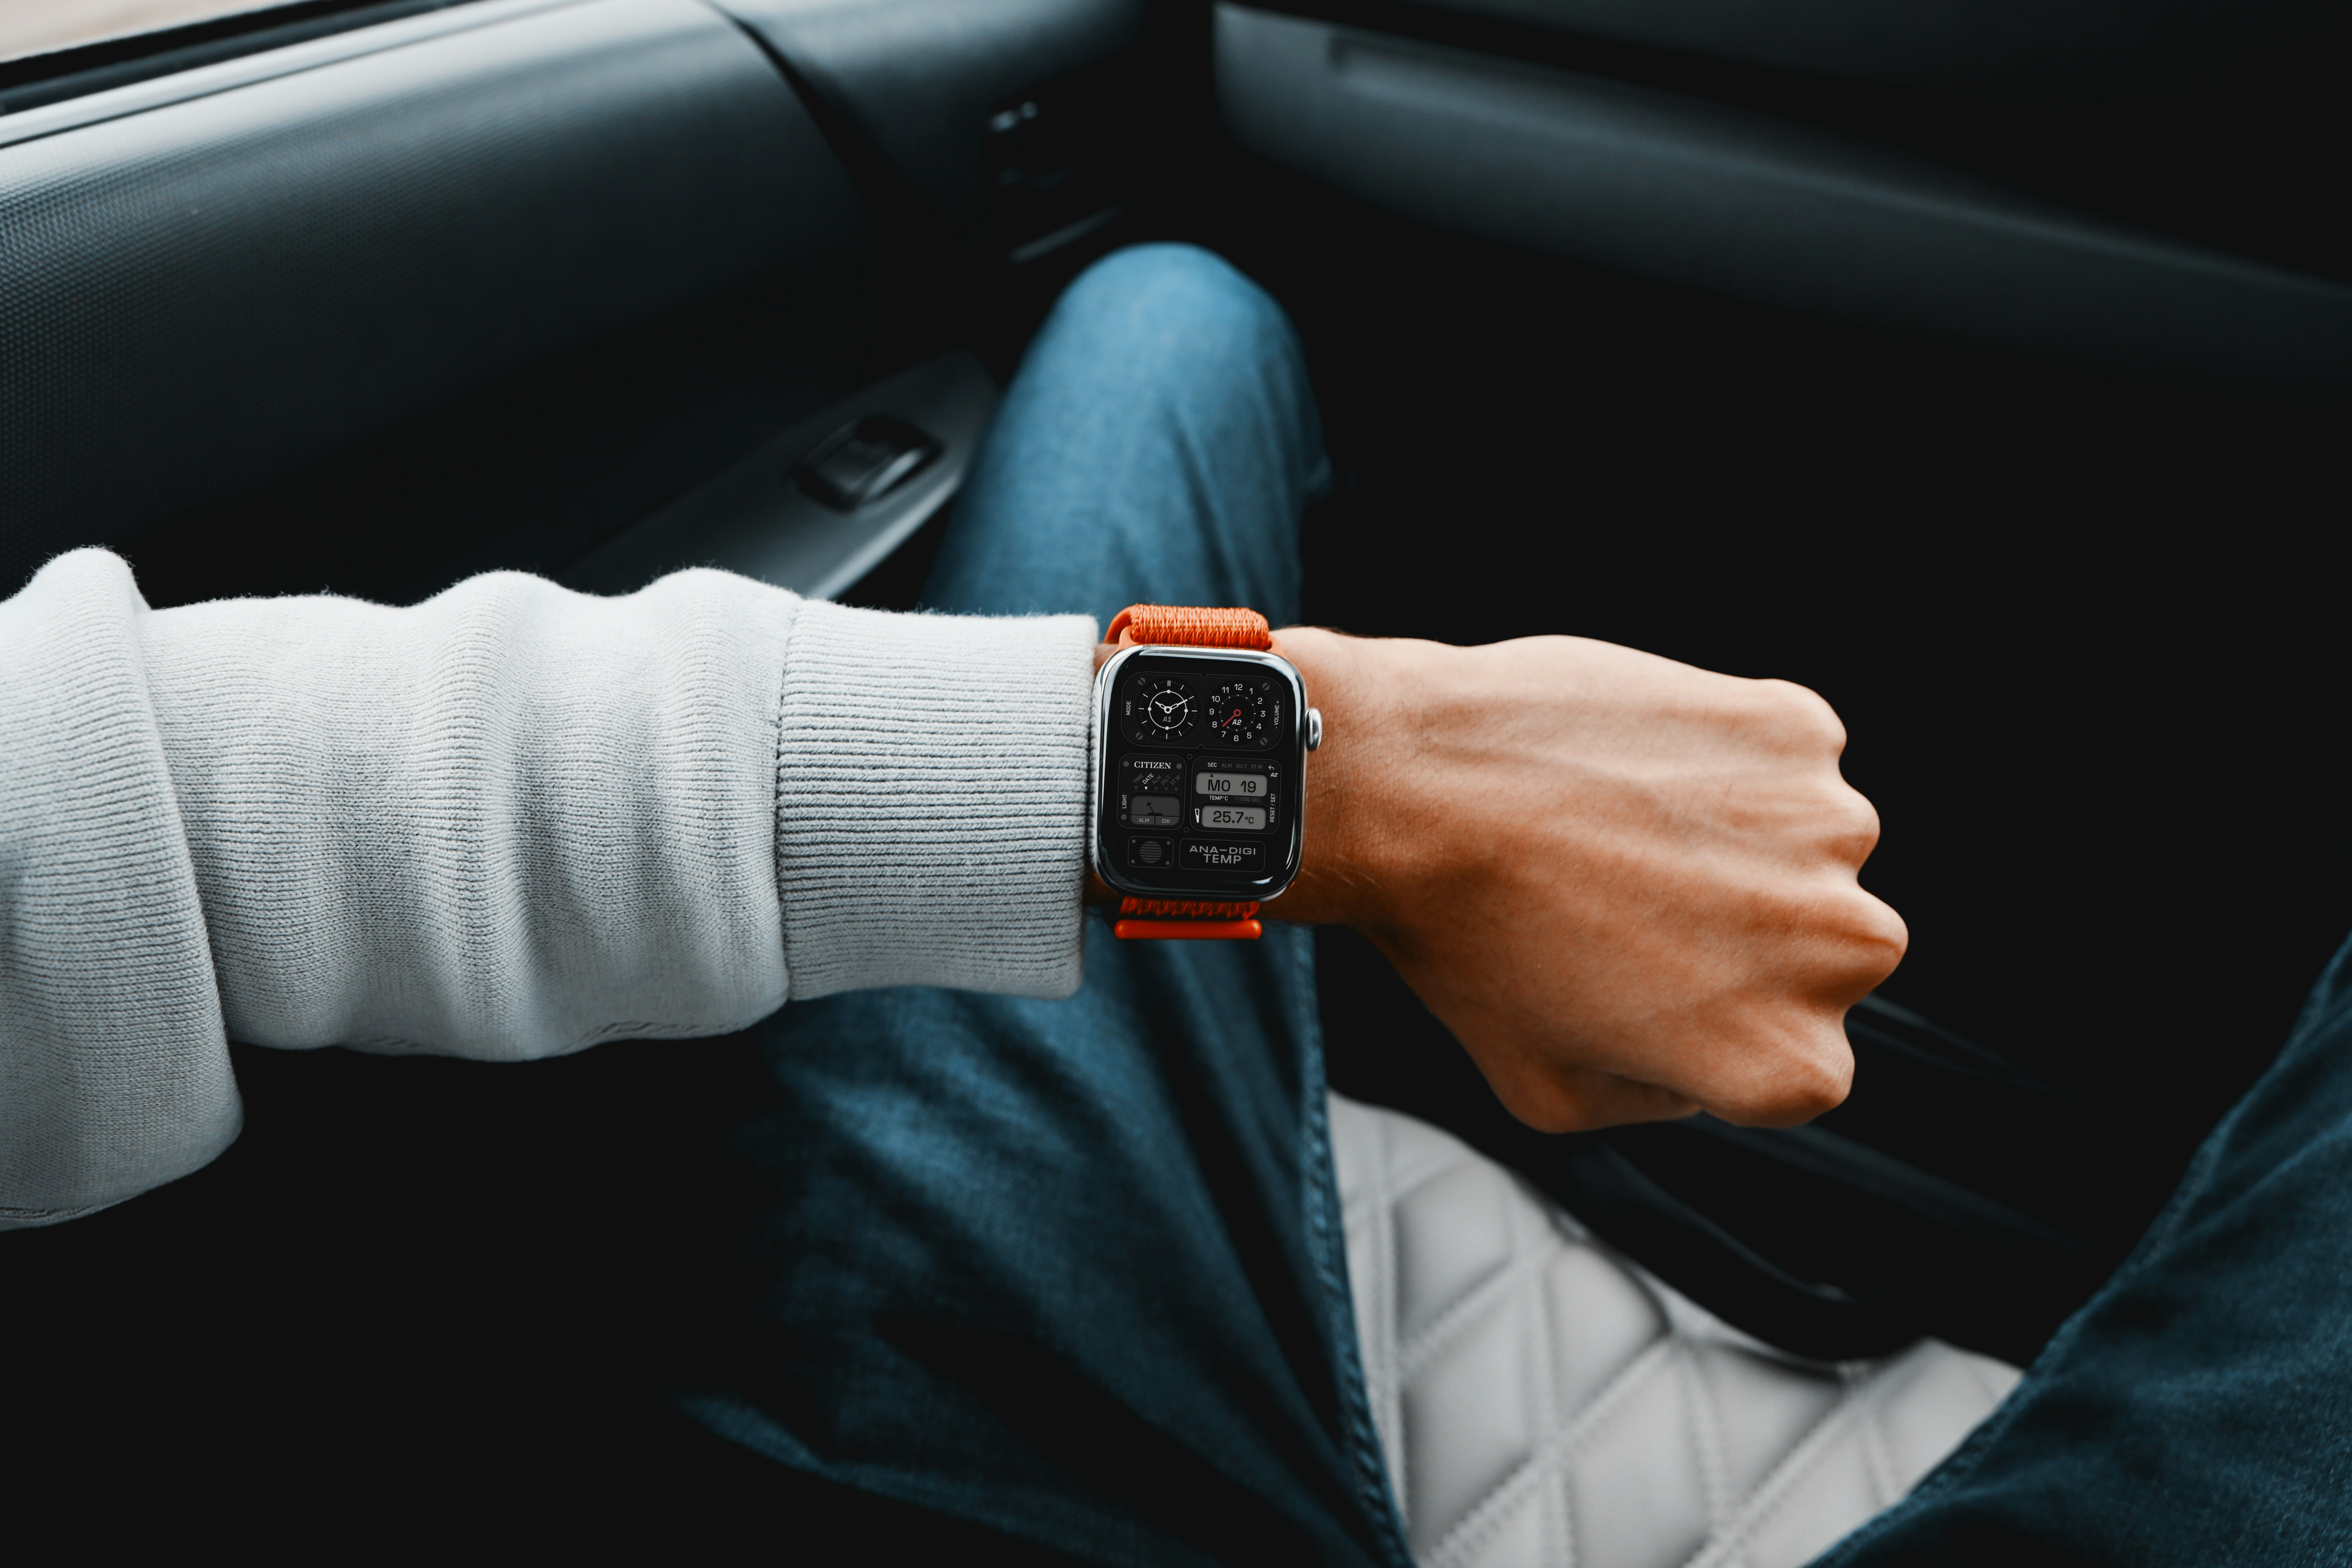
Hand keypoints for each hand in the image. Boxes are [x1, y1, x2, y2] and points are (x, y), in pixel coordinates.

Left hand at [1270, 627, 1905, 1131]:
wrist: (1413, 793)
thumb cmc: (1464, 948)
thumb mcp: (1549, 1093)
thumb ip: (1653, 1101)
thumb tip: (1697, 1064)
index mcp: (1792, 1066)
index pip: (1798, 1056)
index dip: (1713, 1018)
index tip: (1642, 978)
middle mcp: (1843, 953)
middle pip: (1821, 950)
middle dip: (1746, 928)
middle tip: (1630, 897)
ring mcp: (1829, 832)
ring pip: (1809, 845)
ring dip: (1742, 837)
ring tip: (1620, 826)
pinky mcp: (1798, 731)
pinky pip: (1786, 753)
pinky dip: (1727, 754)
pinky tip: (1632, 763)